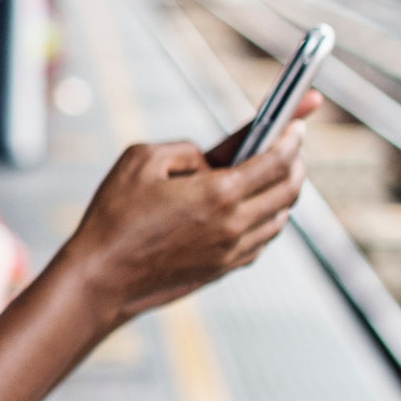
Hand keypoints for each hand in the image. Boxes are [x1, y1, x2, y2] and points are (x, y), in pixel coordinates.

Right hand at [67, 96, 312, 322]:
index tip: (298, 124)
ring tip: (275, 175)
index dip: (292, 137)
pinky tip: (254, 208)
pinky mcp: (225, 268)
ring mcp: (233, 250)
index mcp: (217, 193)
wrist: (102, 277)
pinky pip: (264, 239)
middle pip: (289, 189)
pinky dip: (269, 218)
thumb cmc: (115, 217)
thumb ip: (185, 150)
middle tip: (292, 146)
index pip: (276, 161)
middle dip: (296, 163)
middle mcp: (234, 224)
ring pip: (281, 217)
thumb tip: (210, 160)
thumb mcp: (140, 160)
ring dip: (285, 192)